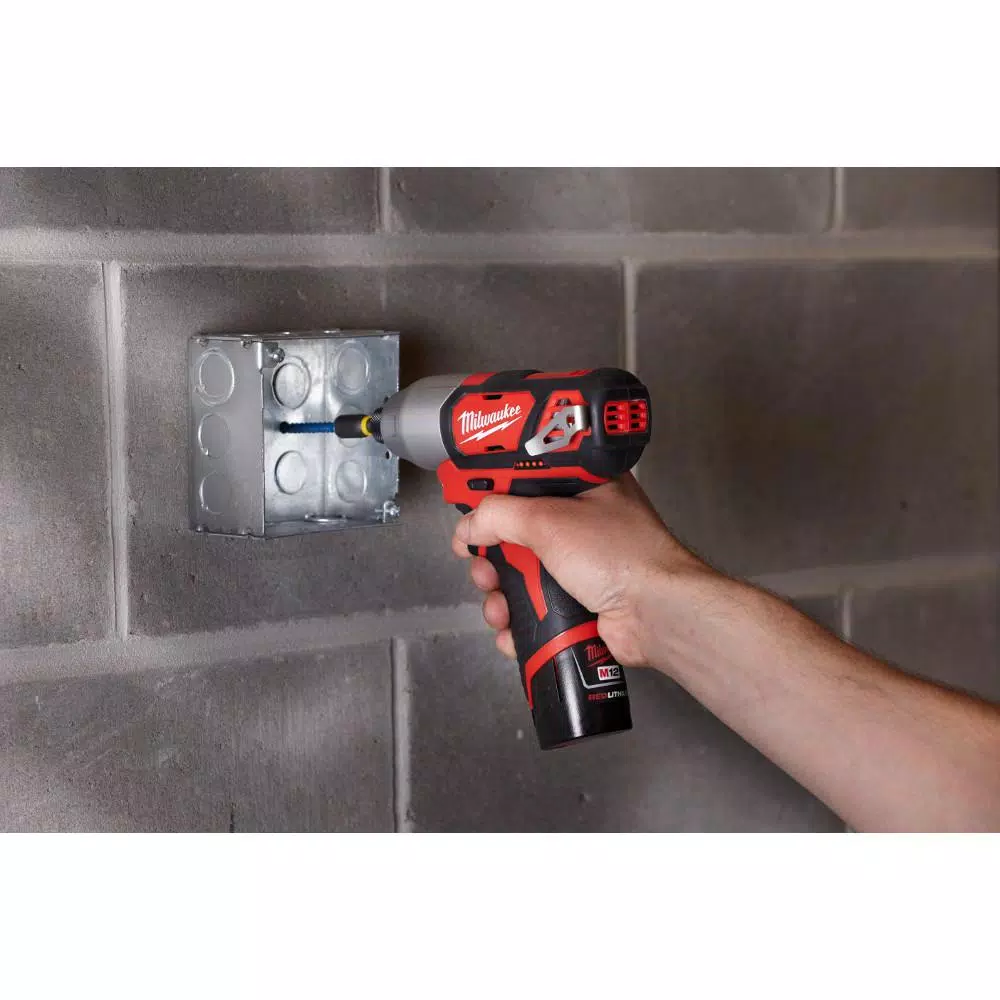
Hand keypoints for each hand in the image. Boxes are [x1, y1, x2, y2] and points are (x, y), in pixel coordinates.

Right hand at [451, 473, 709, 666]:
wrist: (656, 615)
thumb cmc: (623, 556)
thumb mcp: (548, 520)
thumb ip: (498, 515)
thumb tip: (469, 526)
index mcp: (583, 485)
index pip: (525, 476)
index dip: (491, 489)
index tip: (463, 501)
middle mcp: (582, 522)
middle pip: (515, 534)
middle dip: (491, 558)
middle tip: (483, 568)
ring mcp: (580, 565)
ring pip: (521, 576)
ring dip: (501, 596)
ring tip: (499, 607)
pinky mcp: (579, 602)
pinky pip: (535, 608)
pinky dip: (519, 622)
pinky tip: (513, 631)